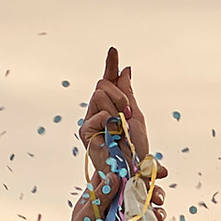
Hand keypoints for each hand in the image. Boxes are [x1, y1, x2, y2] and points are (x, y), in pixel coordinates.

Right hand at [78, 45, 150, 187]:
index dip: (111, 65)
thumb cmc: (134, 147)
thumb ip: (127, 92)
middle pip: (103, 83)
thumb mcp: (135, 115)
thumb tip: (125, 69)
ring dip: (116, 108)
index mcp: (112, 105)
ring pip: (100, 94)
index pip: (109, 81)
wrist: (131, 170)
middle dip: (120, 95)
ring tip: (121, 127)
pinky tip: (112, 132)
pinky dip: (109, 120)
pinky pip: (99, 112)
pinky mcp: (85, 131)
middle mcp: (98, 110)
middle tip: (128, 114)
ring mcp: (90, 119)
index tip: (114, 49)